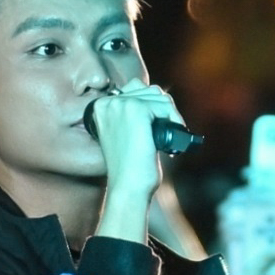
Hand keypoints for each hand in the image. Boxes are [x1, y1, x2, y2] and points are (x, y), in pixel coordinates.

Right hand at [89, 84, 183, 215]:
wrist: (128, 185)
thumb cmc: (129, 165)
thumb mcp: (125, 132)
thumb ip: (132, 112)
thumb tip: (158, 95)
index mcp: (100, 106)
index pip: (134, 88)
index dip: (152, 105)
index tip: (159, 123)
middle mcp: (107, 102)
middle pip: (149, 91)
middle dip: (163, 109)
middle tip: (168, 130)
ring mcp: (121, 104)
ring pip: (159, 97)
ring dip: (170, 114)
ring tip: (170, 134)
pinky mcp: (136, 110)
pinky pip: (164, 106)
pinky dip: (174, 120)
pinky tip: (173, 136)